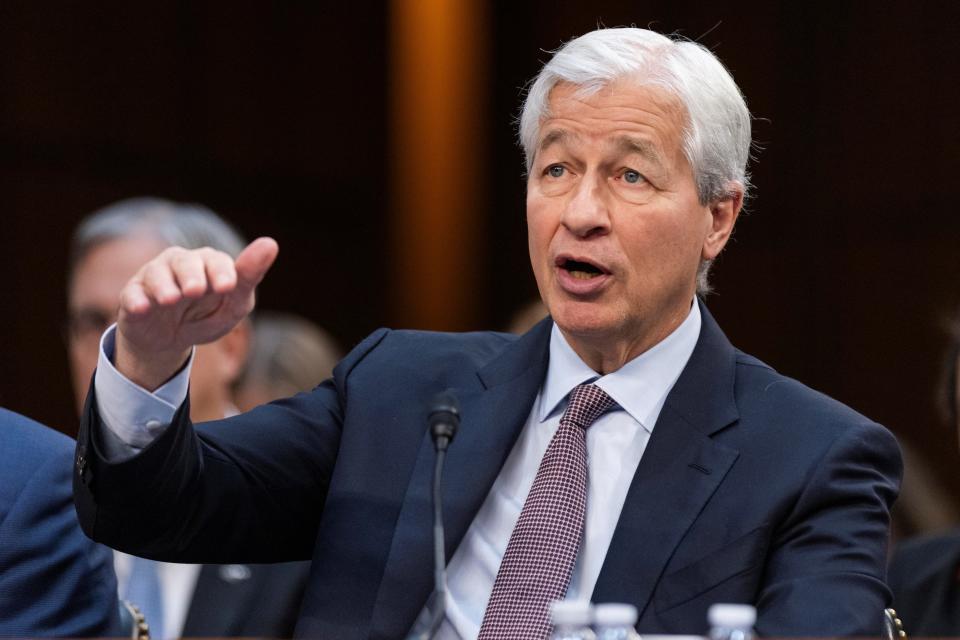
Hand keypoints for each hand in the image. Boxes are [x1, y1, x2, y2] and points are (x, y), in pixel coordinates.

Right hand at [115, 237, 278, 389]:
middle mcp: (180, 264)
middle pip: (184, 262)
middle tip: (195, 291)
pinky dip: (136, 300)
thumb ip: (249, 276)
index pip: (216, 261)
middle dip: (190, 275)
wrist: (170, 340)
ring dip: (164, 286)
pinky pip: (131, 294)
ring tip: (171, 300)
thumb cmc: (207, 316)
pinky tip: (142, 308)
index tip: (227, 287)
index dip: (222, 272)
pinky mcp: (133, 295)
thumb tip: (271, 243)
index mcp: (208, 263)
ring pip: (156, 274)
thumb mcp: (233, 304)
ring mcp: (154, 278)